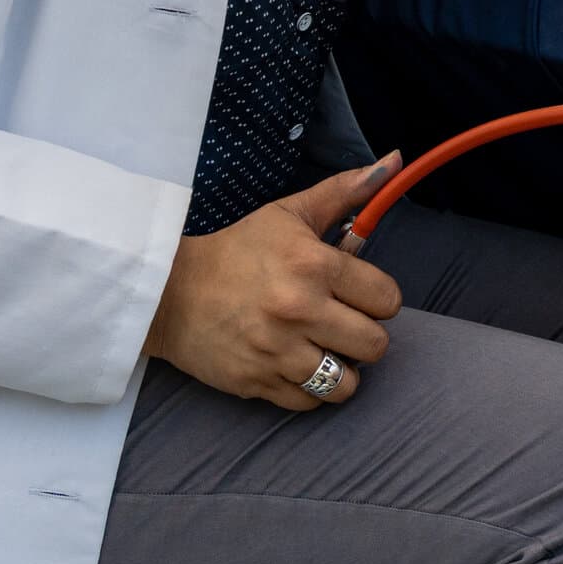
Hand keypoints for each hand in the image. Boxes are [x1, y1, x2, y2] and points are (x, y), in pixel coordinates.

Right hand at [143, 156, 408, 409]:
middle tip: (343, 323)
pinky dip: (309, 390)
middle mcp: (300, 310)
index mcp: (315, 265)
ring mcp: (278, 352)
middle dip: (365, 335)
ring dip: (341, 369)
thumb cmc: (237, 249)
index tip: (360, 295)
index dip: (379, 298)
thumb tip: (395, 161)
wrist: (167, 291)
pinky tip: (297, 366)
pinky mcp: (258, 383)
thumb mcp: (290, 212)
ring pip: (347, 383)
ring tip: (324, 349)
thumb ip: (346, 191)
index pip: (387, 299)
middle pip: (375, 345)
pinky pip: (310, 403)